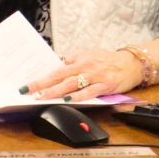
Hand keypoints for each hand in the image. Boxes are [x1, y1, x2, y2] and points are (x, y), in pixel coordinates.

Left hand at [24, 48, 140, 101]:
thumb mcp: (87, 57)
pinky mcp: (106, 85)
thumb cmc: (106, 61)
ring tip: (42, 97)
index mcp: (78, 57)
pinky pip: (90, 92)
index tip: (27, 84)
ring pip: (71, 83)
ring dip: (55, 90)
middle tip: (27, 91)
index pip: (55, 67)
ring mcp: (95, 75)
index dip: (40, 76)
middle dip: (41, 83)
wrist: (131, 63)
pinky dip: (78, 96)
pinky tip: (67, 100)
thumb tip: (53, 75)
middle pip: (59, 74)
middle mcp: (85, 65)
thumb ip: (72, 65)